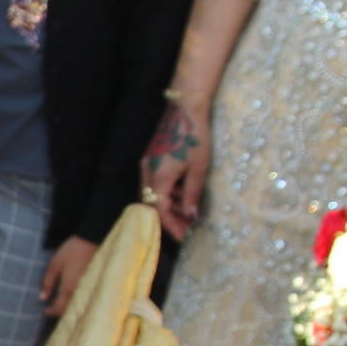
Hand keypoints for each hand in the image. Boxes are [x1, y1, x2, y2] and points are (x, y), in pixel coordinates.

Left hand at [38, 236, 95, 318]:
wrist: (92, 240)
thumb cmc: (71, 252)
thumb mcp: (54, 265)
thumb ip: (47, 283)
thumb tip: (42, 298)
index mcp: (69, 289)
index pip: (59, 309)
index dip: (51, 312)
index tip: (45, 311)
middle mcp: (80, 292)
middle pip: (69, 310)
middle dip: (59, 311)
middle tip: (51, 306)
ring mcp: (88, 289)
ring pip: (77, 304)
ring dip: (67, 306)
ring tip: (59, 299)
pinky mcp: (93, 284)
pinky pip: (83, 297)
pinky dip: (75, 299)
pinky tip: (69, 293)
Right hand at [142, 97, 209, 239]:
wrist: (186, 108)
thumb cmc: (195, 136)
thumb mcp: (199, 168)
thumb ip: (192, 194)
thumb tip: (191, 216)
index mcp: (158, 177)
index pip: (160, 211)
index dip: (172, 227)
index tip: (185, 237)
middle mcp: (147, 173)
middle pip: (154, 205)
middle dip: (170, 219)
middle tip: (188, 228)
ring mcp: (148, 166)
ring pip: (156, 194)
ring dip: (171, 205)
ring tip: (190, 212)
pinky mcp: (152, 159)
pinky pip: (157, 183)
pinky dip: (169, 192)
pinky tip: (185, 194)